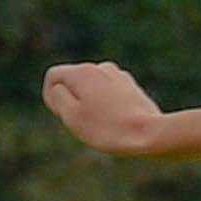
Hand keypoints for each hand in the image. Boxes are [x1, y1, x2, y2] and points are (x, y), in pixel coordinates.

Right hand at [41, 60, 165, 156]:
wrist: (148, 133)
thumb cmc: (106, 128)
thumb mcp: (71, 116)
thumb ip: (58, 96)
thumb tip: (59, 87)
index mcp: (82, 72)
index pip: (53, 77)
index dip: (52, 98)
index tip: (64, 115)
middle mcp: (100, 67)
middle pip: (73, 81)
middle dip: (73, 101)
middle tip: (86, 123)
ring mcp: (118, 75)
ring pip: (91, 87)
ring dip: (90, 103)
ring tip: (102, 123)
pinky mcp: (131, 86)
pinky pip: (108, 93)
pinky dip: (106, 105)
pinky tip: (116, 121)